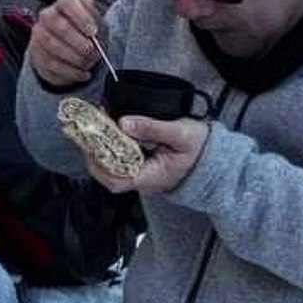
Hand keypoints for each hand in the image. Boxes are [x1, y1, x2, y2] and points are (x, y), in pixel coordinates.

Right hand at [29, 0, 101, 86]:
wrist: (74, 50)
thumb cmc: (86, 33)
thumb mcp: (96, 23)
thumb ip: (95, 19)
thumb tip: (91, 19)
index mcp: (64, 4)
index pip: (67, 2)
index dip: (80, 16)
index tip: (93, 32)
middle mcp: (47, 16)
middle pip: (56, 23)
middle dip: (77, 41)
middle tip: (92, 51)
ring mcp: (39, 36)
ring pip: (51, 45)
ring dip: (74, 57)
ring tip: (89, 63)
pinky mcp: (36, 55)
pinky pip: (51, 64)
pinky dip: (70, 71)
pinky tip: (83, 74)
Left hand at [82, 117, 209, 194]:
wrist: (214, 156)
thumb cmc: (200, 148)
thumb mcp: (181, 133)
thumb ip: (153, 128)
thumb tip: (124, 122)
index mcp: (151, 177)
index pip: (115, 179)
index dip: (98, 162)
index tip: (92, 140)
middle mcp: (142, 178)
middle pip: (107, 173)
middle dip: (93, 151)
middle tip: (87, 127)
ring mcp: (140, 171)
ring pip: (110, 165)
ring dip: (99, 146)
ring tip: (95, 123)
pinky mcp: (140, 161)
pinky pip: (118, 156)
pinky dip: (109, 142)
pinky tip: (108, 126)